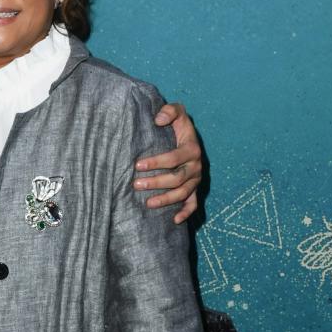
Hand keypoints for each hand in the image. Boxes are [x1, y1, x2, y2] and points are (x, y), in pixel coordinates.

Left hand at [134, 103, 201, 223]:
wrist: (187, 134)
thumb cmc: (177, 124)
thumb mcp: (176, 111)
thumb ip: (169, 111)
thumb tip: (158, 120)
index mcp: (192, 149)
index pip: (173, 158)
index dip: (156, 162)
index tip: (137, 164)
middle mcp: (196, 166)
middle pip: (176, 179)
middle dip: (156, 182)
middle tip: (135, 184)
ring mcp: (196, 179)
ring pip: (182, 193)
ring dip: (166, 200)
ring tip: (147, 203)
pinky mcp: (195, 188)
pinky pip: (193, 204)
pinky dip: (186, 213)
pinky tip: (174, 220)